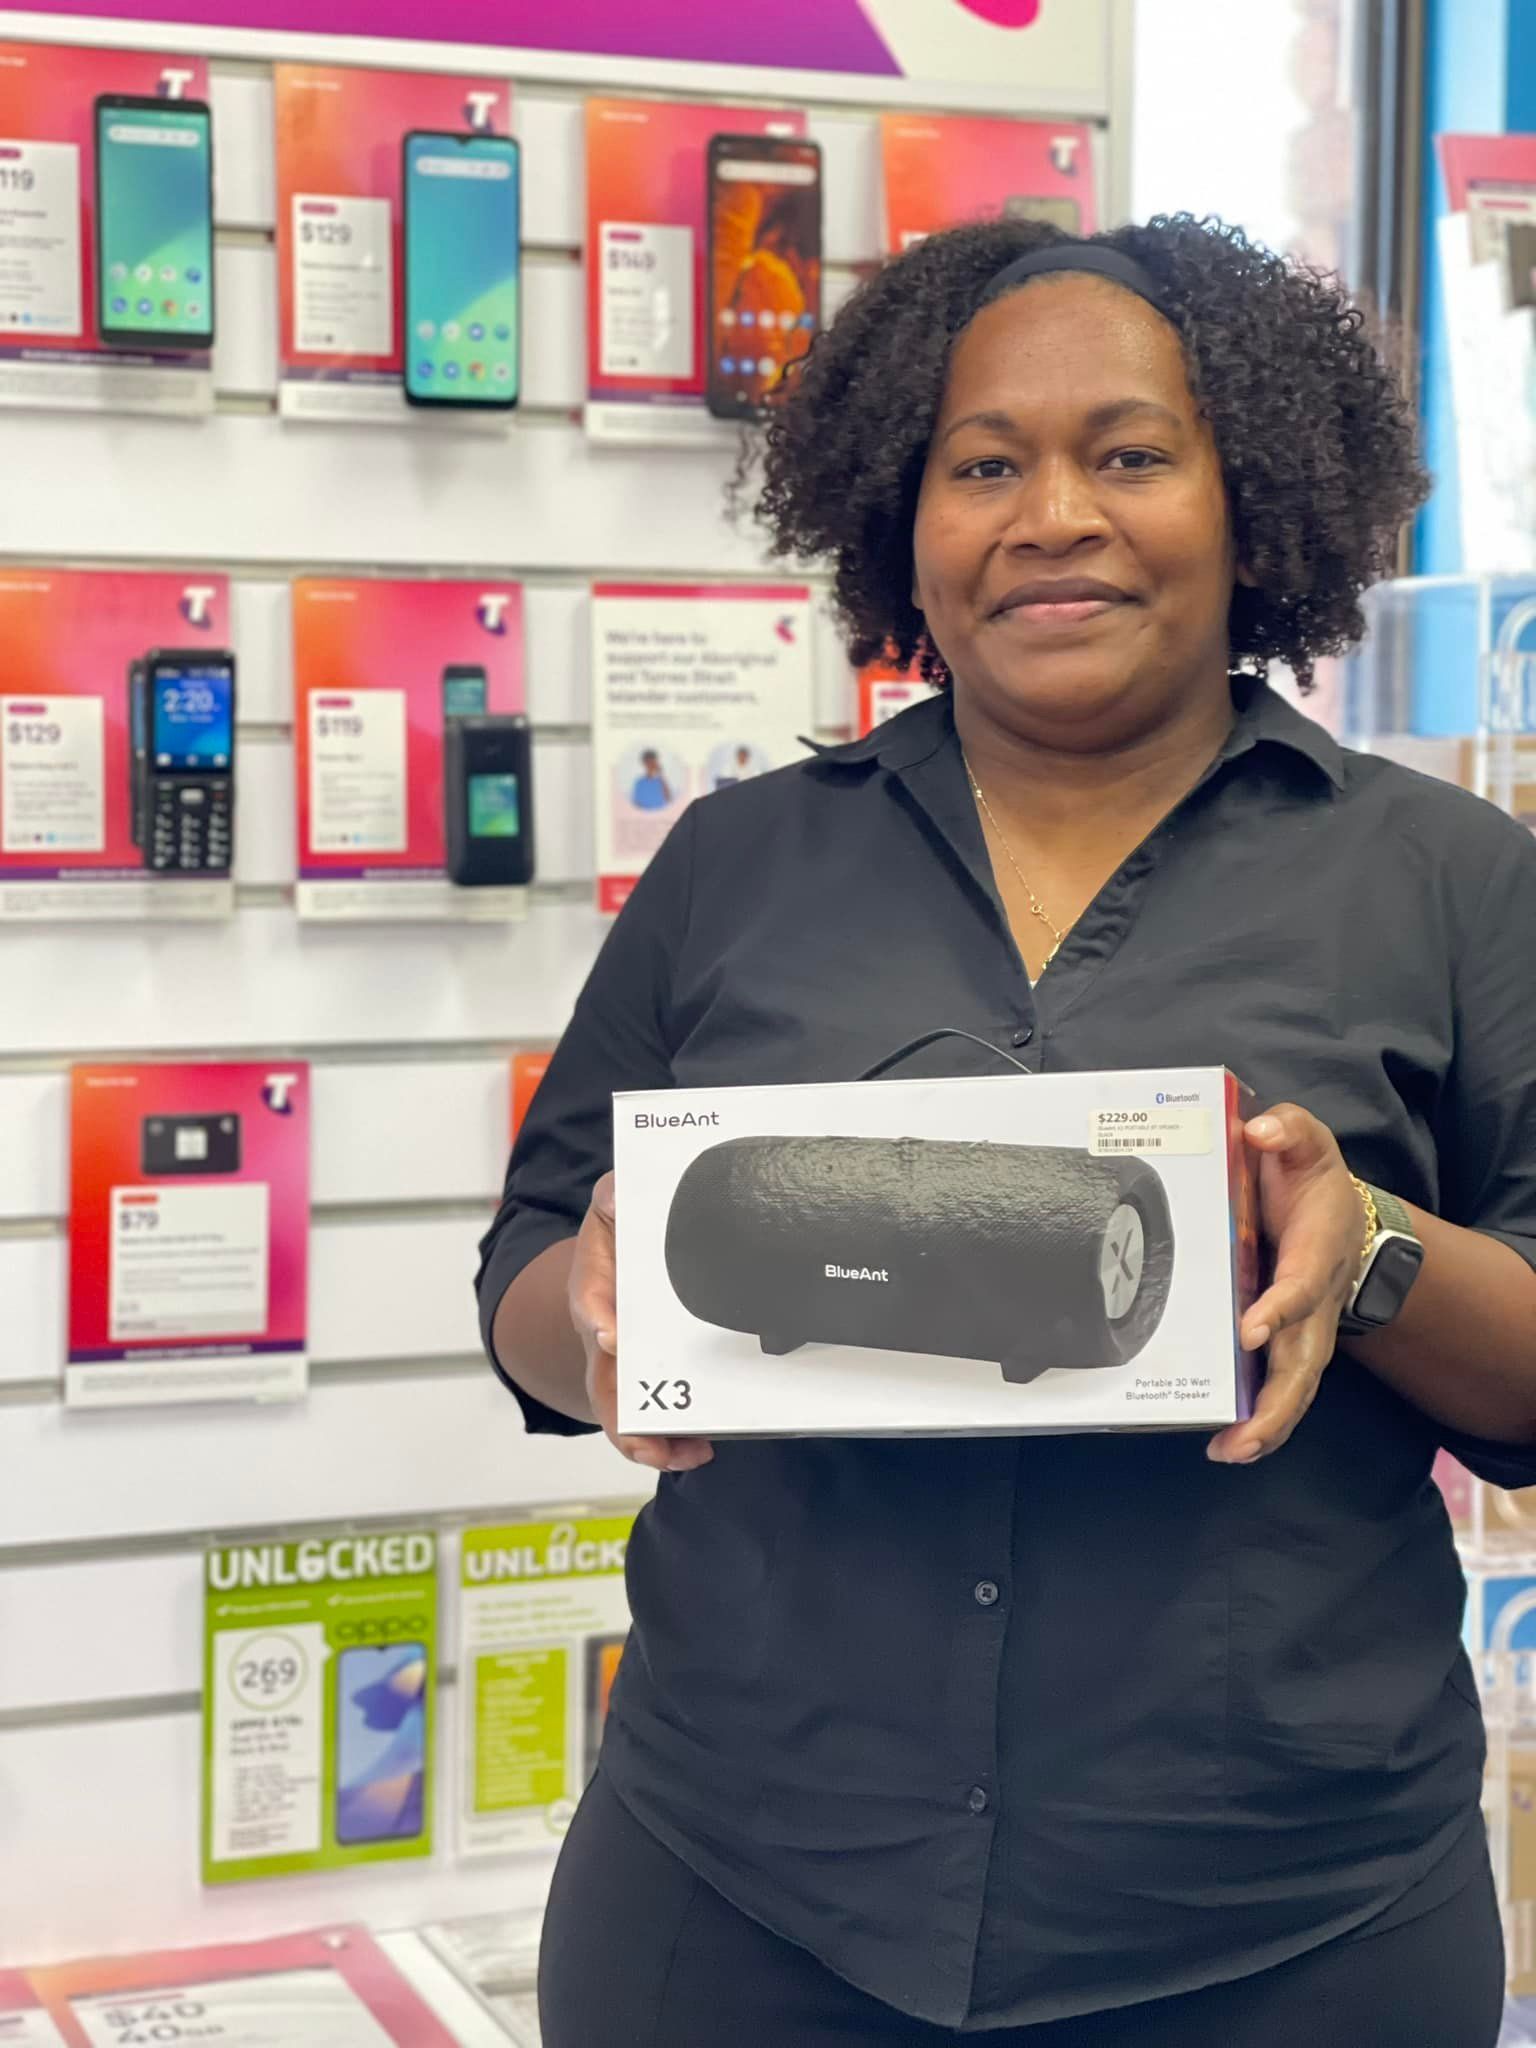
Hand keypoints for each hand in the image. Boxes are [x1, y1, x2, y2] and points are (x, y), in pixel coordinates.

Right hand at [567, 1171, 713, 1474]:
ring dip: (653, 1443)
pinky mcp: (651, 1381)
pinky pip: (657, 1420)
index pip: (590, 1306)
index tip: (611, 1335)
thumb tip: (619, 1194)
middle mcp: (604, 1338)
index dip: (597, 1321)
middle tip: (647, 1439)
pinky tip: (704, 1446)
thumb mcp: (611, 1206)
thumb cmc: (618, 1234)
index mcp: (594, 1292)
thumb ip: (613, 1195)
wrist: (621, 1258)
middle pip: (603, 1385)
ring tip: (691, 1453)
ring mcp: (624, 1368)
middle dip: (622, 1417)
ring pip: (626, 1417)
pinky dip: (675, 1440)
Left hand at [1207, 1104, 1364, 1465]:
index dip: (1278, 1309)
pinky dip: (1259, 1419)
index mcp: (1314, 1255)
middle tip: (1242, 1435)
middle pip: (1302, 1365)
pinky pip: (1276, 1388)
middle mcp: (1312, 1305)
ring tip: (1229, 1451)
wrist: (1343, 1216)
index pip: (1297, 1288)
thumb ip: (1288, 1130)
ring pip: (1292, 1388)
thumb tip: (1261, 1129)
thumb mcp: (1305, 1142)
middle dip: (1276, 1404)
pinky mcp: (1284, 1344)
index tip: (1251, 1329)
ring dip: (1266, 1424)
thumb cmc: (1313, 1184)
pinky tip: (1227, 1443)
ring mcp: (1301, 1331)